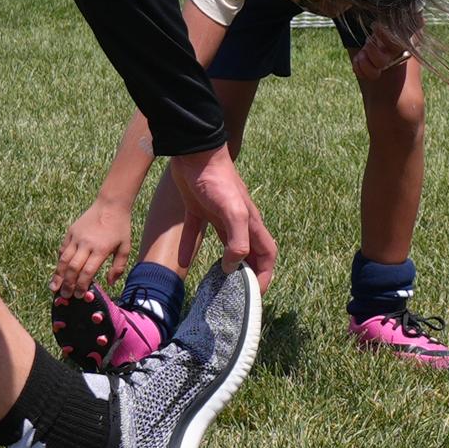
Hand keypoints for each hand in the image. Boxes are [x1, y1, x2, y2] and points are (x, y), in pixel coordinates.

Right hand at [53, 195, 132, 298]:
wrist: (110, 205)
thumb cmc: (120, 228)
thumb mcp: (125, 247)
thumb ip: (118, 267)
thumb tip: (110, 283)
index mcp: (101, 249)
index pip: (87, 271)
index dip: (82, 286)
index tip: (80, 295)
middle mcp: (86, 243)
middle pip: (73, 268)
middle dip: (68, 284)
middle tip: (65, 296)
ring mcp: (76, 237)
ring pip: (64, 259)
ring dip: (58, 275)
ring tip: (54, 287)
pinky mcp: (71, 232)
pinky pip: (62, 249)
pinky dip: (60, 261)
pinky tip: (58, 271)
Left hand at [171, 147, 276, 281]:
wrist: (194, 152)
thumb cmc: (217, 179)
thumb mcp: (233, 211)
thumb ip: (238, 239)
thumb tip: (233, 266)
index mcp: (250, 222)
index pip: (266, 254)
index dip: (265, 275)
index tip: (254, 294)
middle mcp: (237, 221)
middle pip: (248, 253)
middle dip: (246, 274)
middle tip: (235, 293)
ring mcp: (217, 215)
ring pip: (224, 246)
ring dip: (222, 264)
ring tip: (215, 282)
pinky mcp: (197, 209)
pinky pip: (195, 234)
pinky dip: (189, 248)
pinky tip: (182, 261)